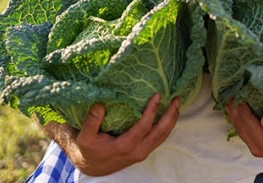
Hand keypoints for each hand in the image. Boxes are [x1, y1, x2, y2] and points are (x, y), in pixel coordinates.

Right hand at [43, 94, 179, 175]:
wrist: (93, 166)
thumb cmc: (89, 149)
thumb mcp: (85, 137)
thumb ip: (91, 122)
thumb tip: (99, 105)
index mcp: (125, 146)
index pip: (144, 127)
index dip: (152, 111)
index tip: (158, 95)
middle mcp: (137, 150)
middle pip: (160, 132)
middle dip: (170, 115)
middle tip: (177, 98)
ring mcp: (143, 152)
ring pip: (163, 136)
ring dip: (172, 120)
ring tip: (177, 103)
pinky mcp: (144, 151)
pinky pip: (160, 138)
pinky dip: (167, 126)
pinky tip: (170, 115)